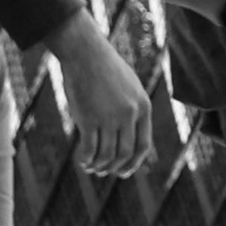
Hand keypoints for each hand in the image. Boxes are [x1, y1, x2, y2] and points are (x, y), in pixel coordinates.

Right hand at [49, 12, 154, 176]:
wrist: (87, 54)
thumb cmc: (106, 70)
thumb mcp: (129, 88)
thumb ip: (133, 110)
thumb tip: (128, 137)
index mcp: (143, 107)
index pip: (143, 146)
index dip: (133, 164)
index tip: (122, 172)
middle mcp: (129, 114)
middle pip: (124, 154)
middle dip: (113, 168)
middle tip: (103, 172)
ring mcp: (109, 117)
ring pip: (106, 155)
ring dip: (98, 166)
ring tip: (90, 168)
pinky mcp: (89, 118)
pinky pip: (89, 149)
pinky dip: (85, 160)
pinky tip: (81, 161)